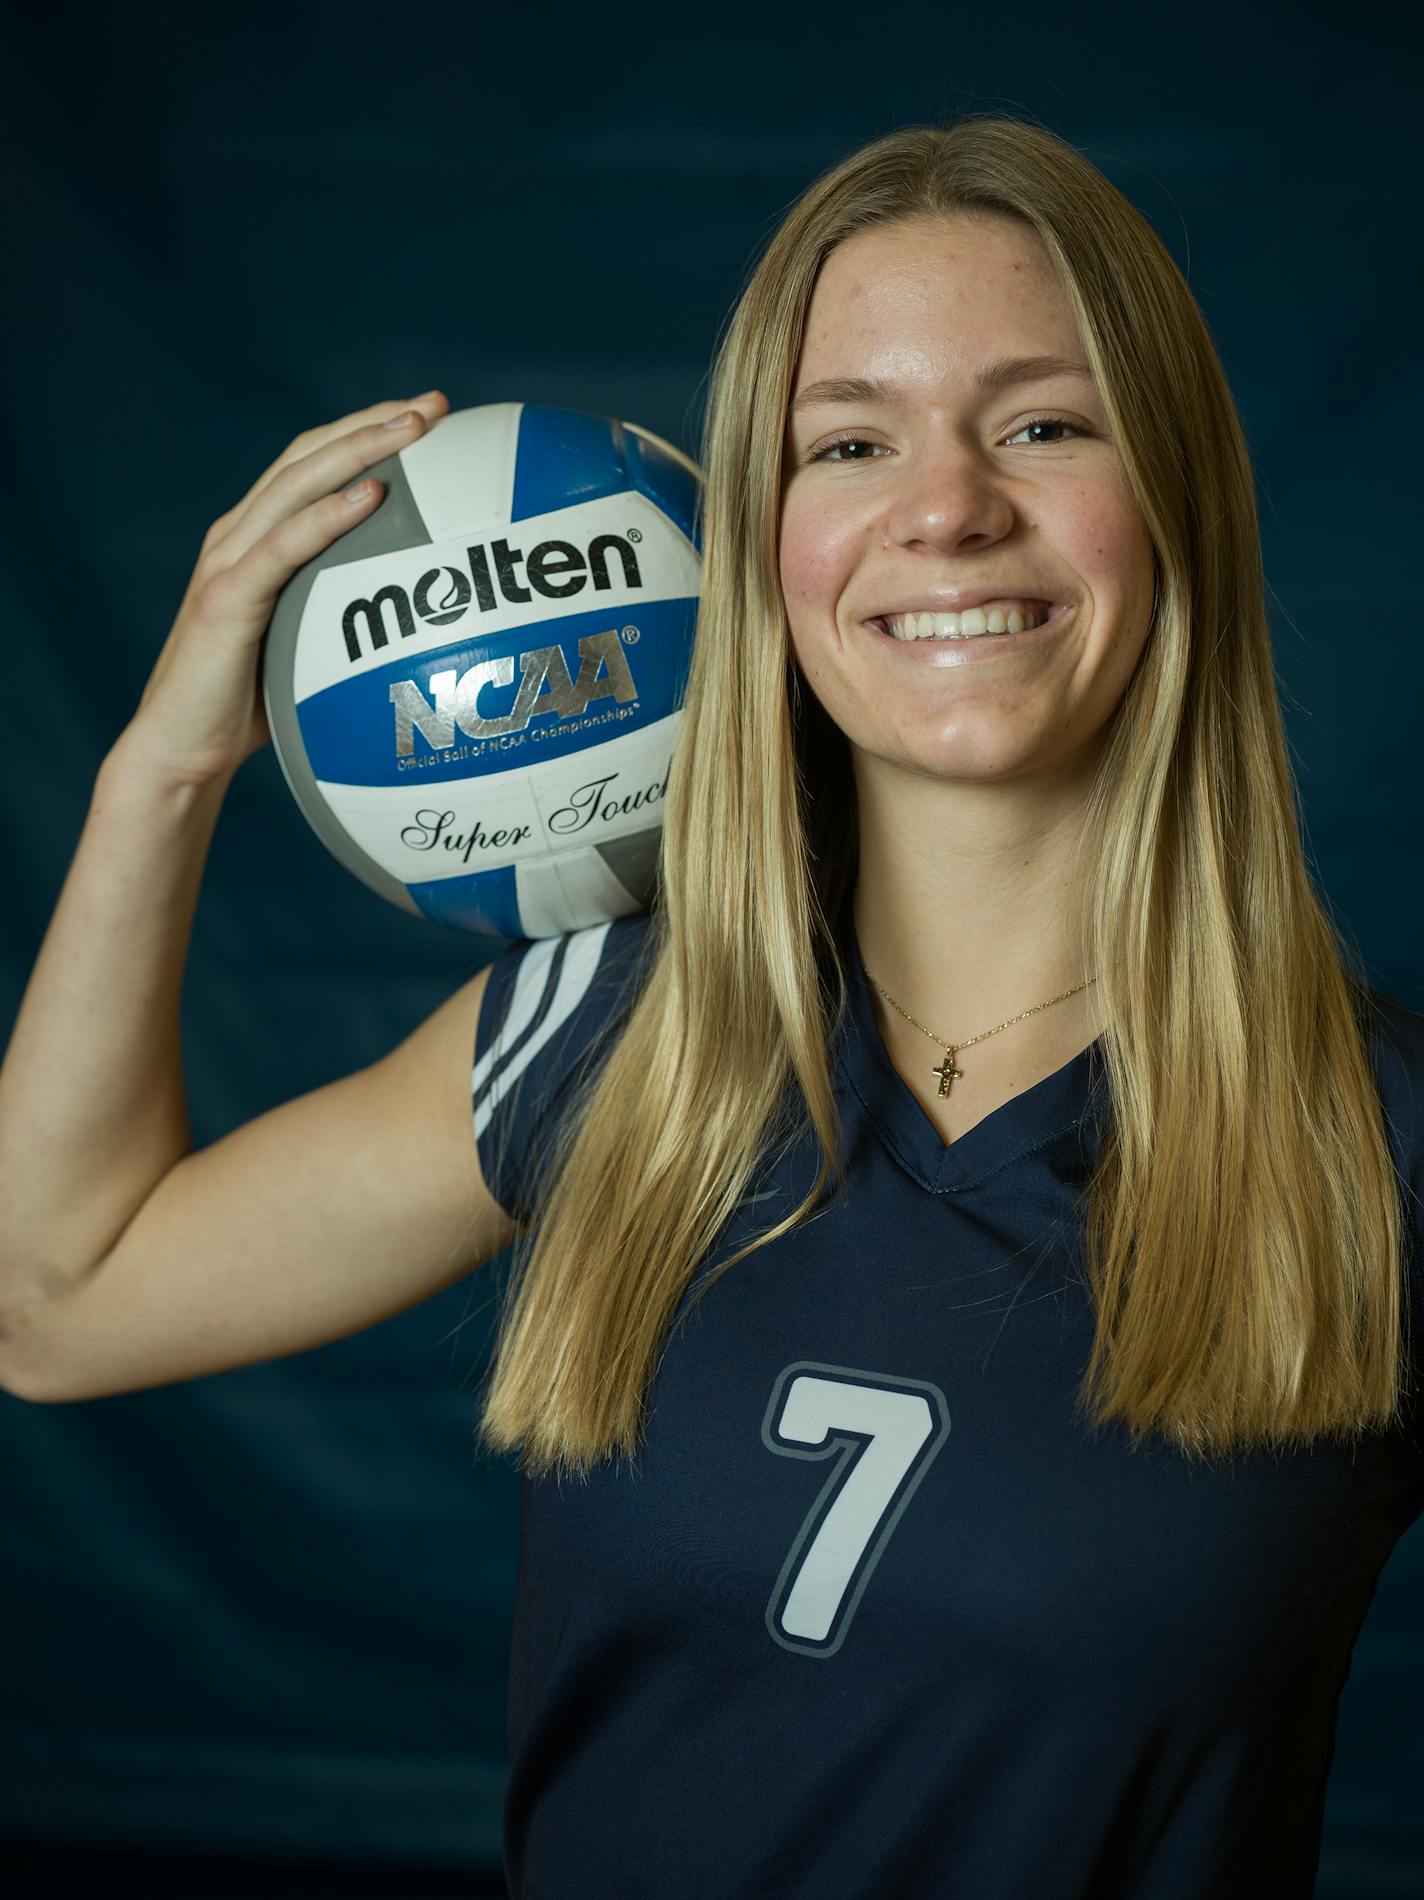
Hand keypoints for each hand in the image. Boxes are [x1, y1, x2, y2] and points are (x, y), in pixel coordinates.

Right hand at [120, 390, 449, 789]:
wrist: (180, 749)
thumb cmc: (249, 707)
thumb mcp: (308, 646)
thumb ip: (343, 617)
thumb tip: (421, 625)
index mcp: (257, 538)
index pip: (316, 463)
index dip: (369, 430)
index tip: (430, 414)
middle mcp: (238, 535)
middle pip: (311, 455)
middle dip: (375, 422)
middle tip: (437, 404)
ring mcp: (228, 561)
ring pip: (298, 483)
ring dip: (360, 448)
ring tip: (414, 427)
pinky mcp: (226, 598)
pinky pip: (283, 547)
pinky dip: (328, 515)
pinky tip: (372, 494)